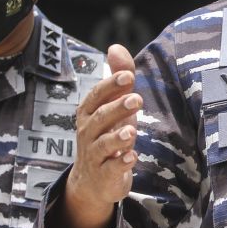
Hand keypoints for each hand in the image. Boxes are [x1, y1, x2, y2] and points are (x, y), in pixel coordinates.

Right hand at [57, 44, 139, 227]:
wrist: (93, 181)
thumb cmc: (106, 134)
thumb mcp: (114, 106)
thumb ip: (118, 78)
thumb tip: (115, 46)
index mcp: (89, 113)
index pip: (96, 96)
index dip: (110, 86)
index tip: (127, 76)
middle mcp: (88, 133)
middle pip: (99, 118)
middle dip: (117, 108)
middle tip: (137, 99)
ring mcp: (95, 155)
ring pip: (104, 145)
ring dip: (117, 137)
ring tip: (132, 130)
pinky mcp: (105, 176)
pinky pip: (111, 169)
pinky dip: (121, 164)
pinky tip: (132, 157)